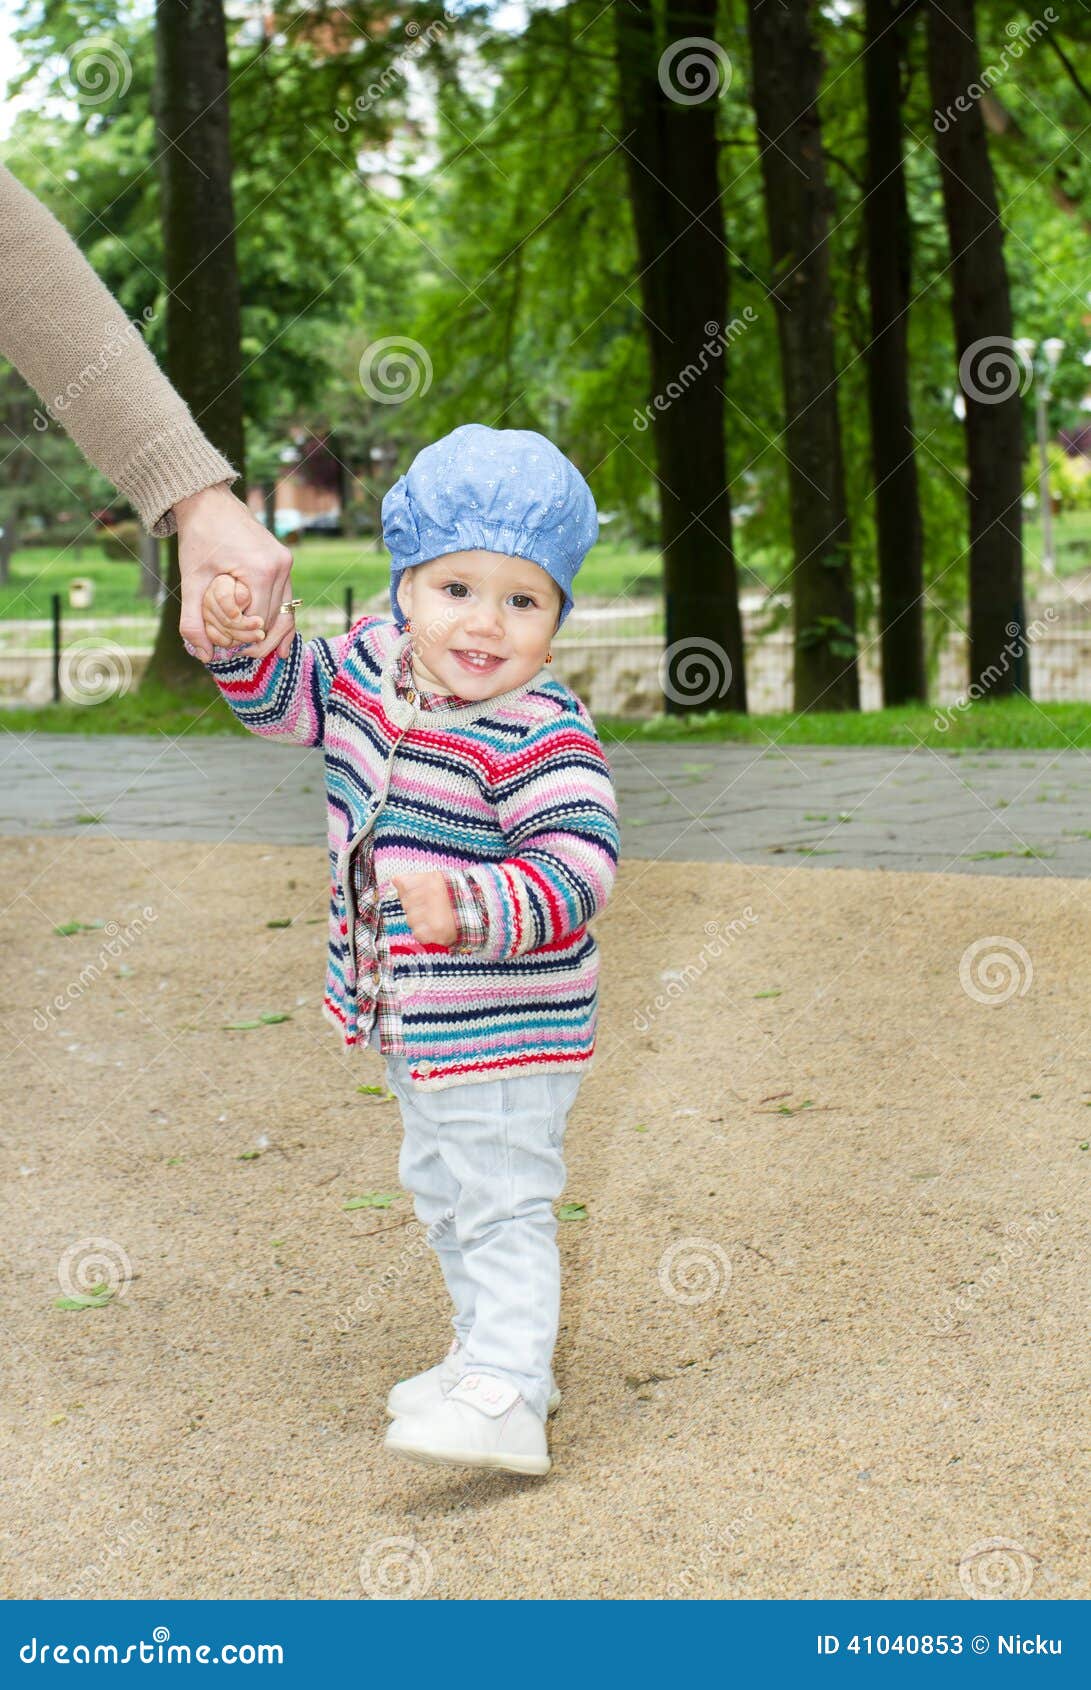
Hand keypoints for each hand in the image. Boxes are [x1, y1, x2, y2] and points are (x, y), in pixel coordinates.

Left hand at [176, 484, 294, 661]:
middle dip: (257, 639)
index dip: (241, 639)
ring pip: (285, 611)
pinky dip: (280, 618)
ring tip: (260, 654)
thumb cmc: (198, 537)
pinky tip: (281, 645)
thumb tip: (203, 656)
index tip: (222, 648)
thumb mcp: (191, 581)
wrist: (207, 500)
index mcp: (261, 571)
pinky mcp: (283, 560)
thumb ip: (193, 620)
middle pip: (275, 619)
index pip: (257, 621)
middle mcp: (280, 567)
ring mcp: (285, 563)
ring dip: (272, 633)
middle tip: (239, 654)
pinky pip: (286, 597)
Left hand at [390, 871, 457, 947]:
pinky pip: (417, 934)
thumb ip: (414, 879)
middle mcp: (431, 897)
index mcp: (432, 882)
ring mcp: (432, 916)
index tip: (422, 894)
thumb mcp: (437, 879)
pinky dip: (424, 933)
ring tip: (434, 918)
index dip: (411, 891)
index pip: (404, 886)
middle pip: (406, 904)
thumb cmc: (454, 895)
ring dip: (418, 921)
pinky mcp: (435, 933)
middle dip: (414, 906)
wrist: (479, 913)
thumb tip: (394, 880)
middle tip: (430, 908)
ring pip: (410, 920)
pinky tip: (434, 928)